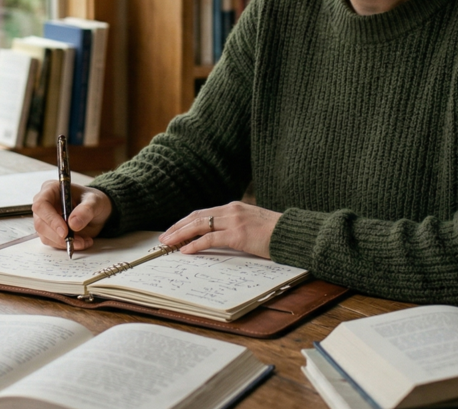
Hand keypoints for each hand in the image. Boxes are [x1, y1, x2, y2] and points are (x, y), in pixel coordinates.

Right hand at [32, 182, 112, 251]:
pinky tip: (81, 242)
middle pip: (40, 223)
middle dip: (58, 236)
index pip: (41, 205)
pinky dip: (66, 245)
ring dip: (64, 243)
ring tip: (84, 241)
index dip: (51, 219)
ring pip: (45, 236)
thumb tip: (73, 223)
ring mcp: (45, 219)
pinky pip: (52, 243)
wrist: (97, 212)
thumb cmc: (93, 201)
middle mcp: (44, 204)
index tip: (65, 231)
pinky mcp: (49, 232)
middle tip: (76, 240)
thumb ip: (86, 210)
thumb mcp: (95, 201)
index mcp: (51, 189)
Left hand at [159, 202, 281, 257]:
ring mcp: (234, 221)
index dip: (186, 221)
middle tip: (164, 237)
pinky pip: (210, 239)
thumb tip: (221, 236)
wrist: (293, 232)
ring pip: (199, 226)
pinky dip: (195, 245)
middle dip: (178, 227)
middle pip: (196, 217)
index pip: (203, 212)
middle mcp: (231, 210)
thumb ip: (236, 225)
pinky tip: (185, 250)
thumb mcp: (253, 223)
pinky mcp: (238, 235)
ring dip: (180, 235)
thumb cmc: (276, 232)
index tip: (174, 229)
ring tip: (168, 243)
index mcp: (234, 207)